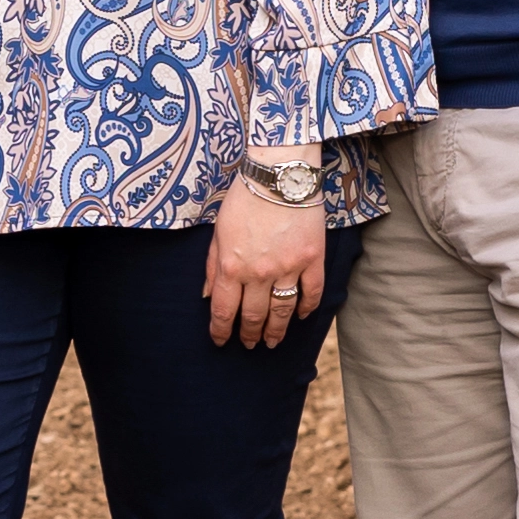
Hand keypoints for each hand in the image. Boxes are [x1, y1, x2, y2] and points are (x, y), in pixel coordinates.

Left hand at [203, 177, 327, 349]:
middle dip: (248, 334)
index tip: (220, 341)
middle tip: (249, 344)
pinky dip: (306, 308)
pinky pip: (311, 292)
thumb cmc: (244, 198)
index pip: (223, 310)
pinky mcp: (312, 259)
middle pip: (252, 316)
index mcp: (231, 266)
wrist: (279, 174)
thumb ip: (211, 265)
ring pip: (282, 311)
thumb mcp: (218, 230)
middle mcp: (258, 273)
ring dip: (276, 331)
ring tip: (272, 342)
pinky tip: (300, 317)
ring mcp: (288, 268)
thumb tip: (206, 294)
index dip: (220, 330)